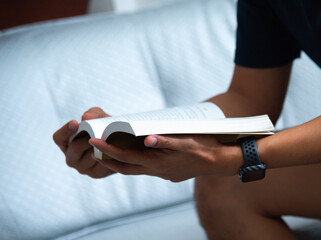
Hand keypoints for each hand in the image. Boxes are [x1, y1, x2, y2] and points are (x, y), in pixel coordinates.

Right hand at [53, 107, 114, 177]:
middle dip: (87, 138)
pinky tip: (115, 149)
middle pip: (74, 148)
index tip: (75, 123)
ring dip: (99, 147)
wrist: (122, 144)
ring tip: (109, 139)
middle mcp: (71, 158)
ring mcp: (82, 168)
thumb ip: (93, 114)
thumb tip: (86, 117)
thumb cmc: (105, 128)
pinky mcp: (95, 174)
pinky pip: (100, 165)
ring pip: (89, 156)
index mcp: (66, 143)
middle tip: (99, 132)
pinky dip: (108, 156)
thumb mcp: (99, 117)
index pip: (58, 138)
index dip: (65, 131)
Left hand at [89, 134, 242, 181]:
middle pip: (126, 167)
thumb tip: (147, 139)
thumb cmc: (204, 149)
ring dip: (121, 161)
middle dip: (109, 158)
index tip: (93, 141)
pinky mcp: (169, 172)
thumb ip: (166, 141)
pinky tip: (139, 152)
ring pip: (136, 169)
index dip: (108, 150)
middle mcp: (157, 171)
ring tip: (110, 150)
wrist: (220, 162)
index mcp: (158, 164)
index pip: (126, 158)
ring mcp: (163, 173)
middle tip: (94, 147)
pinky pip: (147, 168)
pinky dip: (137, 161)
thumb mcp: (186, 142)